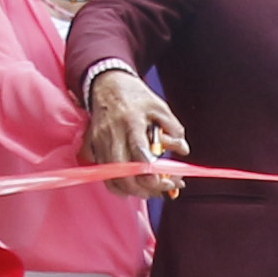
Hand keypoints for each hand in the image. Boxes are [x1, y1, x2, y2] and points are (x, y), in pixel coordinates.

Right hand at [82, 72, 186, 194]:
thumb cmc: (135, 96)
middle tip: (164, 189)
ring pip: (113, 178)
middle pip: (124, 173)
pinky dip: (120, 186)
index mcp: (131, 121)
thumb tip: (182, 150)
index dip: (151, 173)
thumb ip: (174, 129)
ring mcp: (101, 143)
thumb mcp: (160, 107)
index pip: (138, 152)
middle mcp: (113, 134)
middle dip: (146, 188)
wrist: (106, 85)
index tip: (166, 181)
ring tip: (152, 190)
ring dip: (134, 191)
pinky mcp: (94, 148)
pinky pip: (105, 176)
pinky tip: (134, 187)